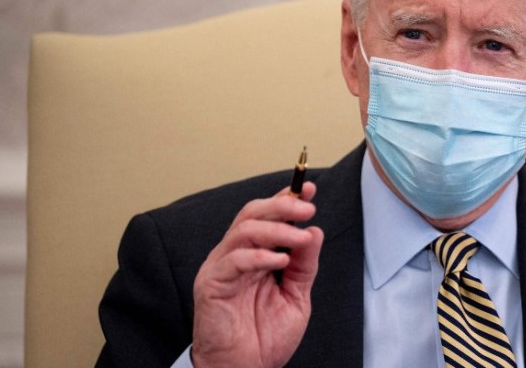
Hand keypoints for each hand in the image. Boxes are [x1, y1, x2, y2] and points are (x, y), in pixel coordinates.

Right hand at [191, 183, 323, 366]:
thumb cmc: (265, 337)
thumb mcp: (296, 296)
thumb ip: (304, 265)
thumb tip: (314, 231)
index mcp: (255, 255)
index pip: (268, 216)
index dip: (286, 198)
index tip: (308, 187)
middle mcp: (235, 255)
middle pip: (252, 213)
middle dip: (282, 205)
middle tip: (308, 208)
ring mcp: (221, 267)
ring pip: (243, 230)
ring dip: (276, 229)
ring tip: (300, 237)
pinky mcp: (211, 284)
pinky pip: (233, 260)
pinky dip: (259, 256)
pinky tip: (281, 261)